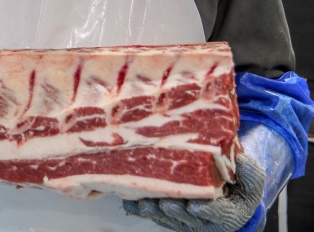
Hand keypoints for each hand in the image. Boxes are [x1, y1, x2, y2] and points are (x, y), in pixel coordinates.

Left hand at [123, 153, 264, 231]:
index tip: (196, 206)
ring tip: (145, 203)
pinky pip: (155, 215)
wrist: (227, 195)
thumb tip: (242, 160)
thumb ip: (249, 172)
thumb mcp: (251, 179)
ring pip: (169, 219)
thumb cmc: (238, 186)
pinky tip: (130, 203)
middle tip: (166, 203)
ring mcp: (186, 221)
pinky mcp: (171, 218)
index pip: (218, 213)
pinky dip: (141, 209)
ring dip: (156, 211)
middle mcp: (206, 221)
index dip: (207, 210)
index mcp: (229, 213)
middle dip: (176, 210)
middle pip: (188, 218)